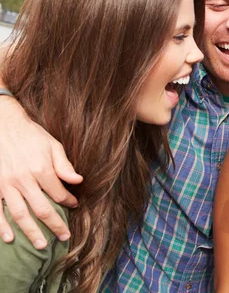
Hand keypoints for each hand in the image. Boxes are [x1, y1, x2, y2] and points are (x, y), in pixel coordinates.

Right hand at [0, 97, 82, 246]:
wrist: (2, 125)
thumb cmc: (29, 134)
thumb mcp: (52, 145)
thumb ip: (64, 166)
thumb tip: (79, 180)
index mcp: (41, 169)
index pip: (59, 193)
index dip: (69, 201)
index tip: (74, 205)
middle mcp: (24, 180)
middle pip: (42, 209)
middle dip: (55, 225)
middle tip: (64, 237)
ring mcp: (6, 185)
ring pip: (20, 214)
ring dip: (31, 232)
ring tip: (41, 245)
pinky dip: (2, 226)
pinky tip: (10, 238)